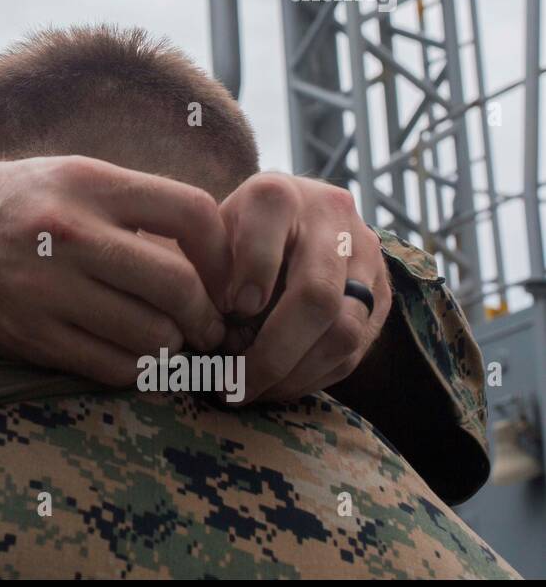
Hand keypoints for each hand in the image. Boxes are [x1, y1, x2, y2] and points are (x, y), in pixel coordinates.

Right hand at [0, 156, 231, 386]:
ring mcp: (46, 288)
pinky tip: (132, 358)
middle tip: (207, 326)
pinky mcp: (27, 335)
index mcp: (87, 182)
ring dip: (170, 347)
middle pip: (177, 285)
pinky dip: (135, 371)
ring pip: (149, 335)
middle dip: (205, 316)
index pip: (191, 213)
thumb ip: (129, 206)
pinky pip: (109, 367)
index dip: (223, 252)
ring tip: (166, 342)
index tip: (222, 274)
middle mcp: (68, 232)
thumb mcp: (63, 178)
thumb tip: (206, 248)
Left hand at [219, 172, 392, 402]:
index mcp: (276, 194)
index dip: (251, 273)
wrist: (285, 224)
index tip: (230, 309)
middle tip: (232, 385)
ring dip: (293, 374)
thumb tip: (204, 327)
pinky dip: (312, 377)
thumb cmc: (228, 238)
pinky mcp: (383, 293)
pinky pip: (355, 350)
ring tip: (250, 392)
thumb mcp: (205, 240)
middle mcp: (330, 215)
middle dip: (271, 352)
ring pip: (343, 330)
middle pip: (317, 295)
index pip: (269, 230)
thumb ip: (202, 272)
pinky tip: (277, 386)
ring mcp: (365, 254)